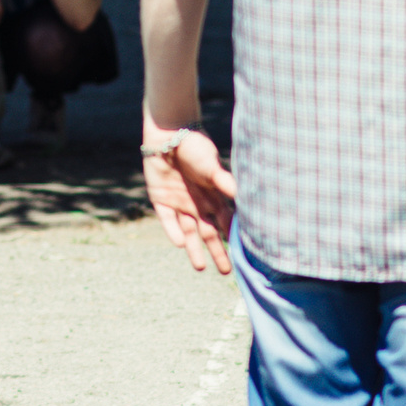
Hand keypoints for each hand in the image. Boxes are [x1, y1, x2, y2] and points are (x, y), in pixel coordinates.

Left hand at [143, 130, 235, 273]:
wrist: (169, 133)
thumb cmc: (194, 146)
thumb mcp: (211, 164)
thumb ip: (222, 180)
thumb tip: (240, 193)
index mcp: (213, 196)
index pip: (225, 222)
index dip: (233, 237)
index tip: (244, 255)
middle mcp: (198, 204)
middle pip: (209, 232)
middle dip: (217, 251)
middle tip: (226, 272)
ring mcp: (179, 203)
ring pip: (189, 232)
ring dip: (194, 249)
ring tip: (201, 267)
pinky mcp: (160, 199)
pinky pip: (167, 219)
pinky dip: (173, 231)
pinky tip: (180, 244)